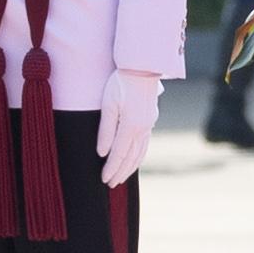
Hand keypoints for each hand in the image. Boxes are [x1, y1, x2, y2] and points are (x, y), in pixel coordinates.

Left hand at [95, 69, 162, 186]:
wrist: (143, 67)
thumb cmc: (120, 83)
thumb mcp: (108, 105)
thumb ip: (105, 130)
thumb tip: (103, 153)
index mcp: (131, 126)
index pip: (119, 154)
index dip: (111, 168)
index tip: (103, 180)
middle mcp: (143, 129)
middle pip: (131, 157)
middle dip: (121, 172)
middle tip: (111, 185)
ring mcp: (149, 125)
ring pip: (140, 152)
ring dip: (131, 167)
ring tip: (122, 177)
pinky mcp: (150, 120)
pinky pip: (145, 144)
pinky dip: (139, 156)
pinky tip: (135, 159)